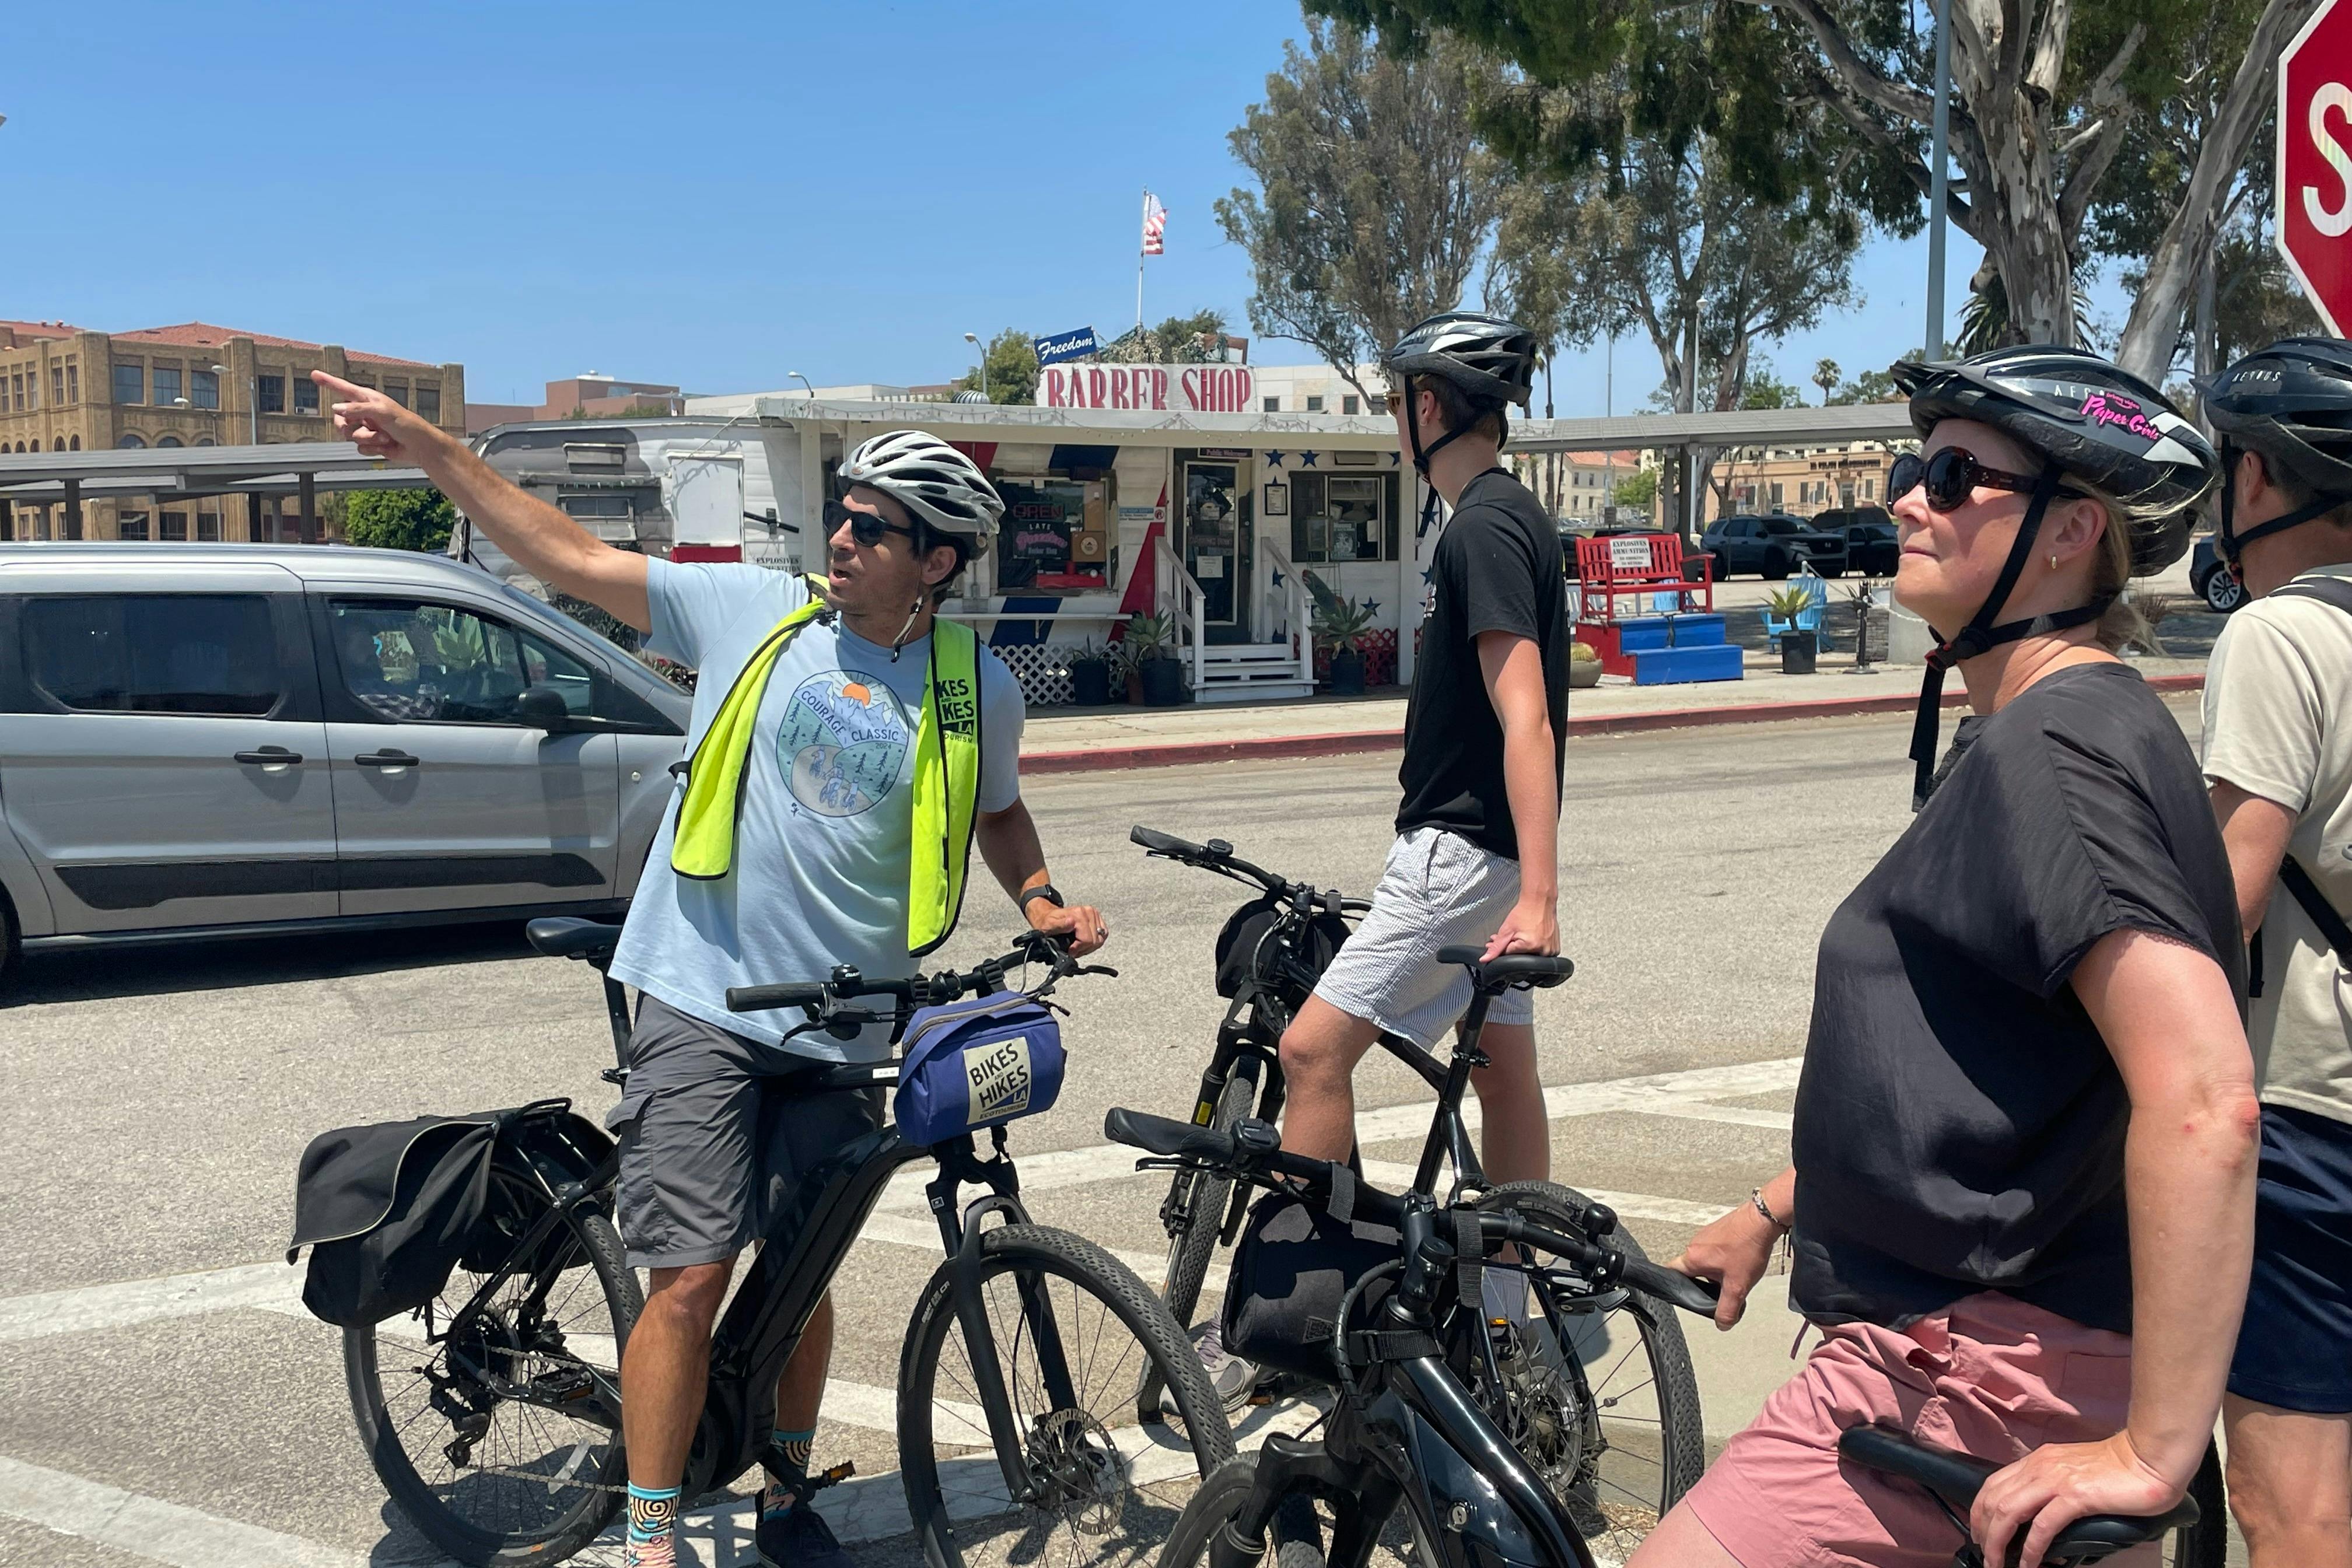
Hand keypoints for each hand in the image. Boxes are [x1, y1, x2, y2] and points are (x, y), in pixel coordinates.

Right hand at [314, 370, 438, 464]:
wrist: (420, 447)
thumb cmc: (407, 424)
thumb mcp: (382, 412)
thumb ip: (358, 409)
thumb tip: (336, 408)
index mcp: (367, 399)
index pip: (343, 388)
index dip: (328, 382)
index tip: (314, 375)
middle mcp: (364, 412)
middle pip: (339, 419)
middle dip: (349, 427)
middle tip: (362, 427)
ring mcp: (367, 428)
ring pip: (349, 436)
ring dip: (367, 439)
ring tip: (385, 438)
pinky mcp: (371, 443)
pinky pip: (359, 448)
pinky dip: (372, 449)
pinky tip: (386, 446)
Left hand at [1026, 898, 1106, 957]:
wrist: (1049, 915)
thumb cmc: (1048, 922)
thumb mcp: (1049, 925)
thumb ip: (1060, 925)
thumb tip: (1071, 922)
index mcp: (1078, 914)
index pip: (1088, 939)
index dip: (1079, 949)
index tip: (1070, 951)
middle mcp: (1088, 912)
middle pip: (1095, 941)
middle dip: (1084, 949)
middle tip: (1073, 950)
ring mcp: (1094, 914)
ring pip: (1100, 939)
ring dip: (1090, 946)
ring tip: (1078, 946)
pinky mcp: (1097, 917)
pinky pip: (1104, 933)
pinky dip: (1096, 941)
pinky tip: (1085, 942)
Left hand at [1481, 894, 1559, 959]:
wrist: (1540, 901)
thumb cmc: (1525, 912)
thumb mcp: (1506, 930)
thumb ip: (1496, 947)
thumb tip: (1485, 959)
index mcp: (1530, 947)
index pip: (1509, 956)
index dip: (1502, 949)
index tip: (1499, 942)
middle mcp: (1543, 950)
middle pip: (1521, 956)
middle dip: (1512, 947)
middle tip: (1513, 934)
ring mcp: (1551, 949)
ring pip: (1531, 955)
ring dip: (1523, 947)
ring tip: (1524, 932)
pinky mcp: (1555, 948)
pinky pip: (1542, 953)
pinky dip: (1535, 947)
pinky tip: (1533, 936)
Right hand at [1666, 1199, 1780, 1330]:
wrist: (1763, 1220)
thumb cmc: (1747, 1247)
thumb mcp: (1738, 1287)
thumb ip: (1727, 1309)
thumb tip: (1722, 1324)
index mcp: (1693, 1258)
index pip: (1672, 1273)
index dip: (1677, 1286)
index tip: (1687, 1294)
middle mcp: (1695, 1243)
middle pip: (1693, 1268)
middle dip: (1706, 1280)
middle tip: (1723, 1287)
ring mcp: (1707, 1234)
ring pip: (1706, 1258)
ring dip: (1718, 1268)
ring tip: (1737, 1271)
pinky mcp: (1719, 1229)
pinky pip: (1716, 1248)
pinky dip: (1726, 1257)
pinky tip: (1741, 1259)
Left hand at [1973, 1431, 2181, 1567]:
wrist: (2149, 1458)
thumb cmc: (2119, 1469)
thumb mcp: (2073, 1473)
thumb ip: (2053, 1490)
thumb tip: (2040, 1519)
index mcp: (2037, 1460)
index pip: (1993, 1485)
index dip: (1980, 1512)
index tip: (1980, 1534)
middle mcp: (2039, 1466)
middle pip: (1993, 1500)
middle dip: (1983, 1531)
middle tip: (1986, 1555)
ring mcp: (2055, 1480)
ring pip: (2008, 1512)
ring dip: (1998, 1543)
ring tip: (1998, 1564)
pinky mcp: (2075, 1496)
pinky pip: (2042, 1526)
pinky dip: (2031, 1549)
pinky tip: (2030, 1564)